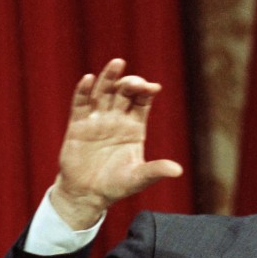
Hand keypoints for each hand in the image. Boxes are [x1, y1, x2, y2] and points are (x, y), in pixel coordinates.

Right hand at [51, 58, 183, 228]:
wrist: (87, 194)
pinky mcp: (78, 125)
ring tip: (117, 63)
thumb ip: (155, 171)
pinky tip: (88, 79)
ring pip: (103, 91)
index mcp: (134, 127)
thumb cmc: (116, 186)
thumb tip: (178, 171)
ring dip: (109, 77)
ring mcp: (97, 119)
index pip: (142, 101)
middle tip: (135, 83)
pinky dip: (84, 91)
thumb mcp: (138, 179)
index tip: (153, 88)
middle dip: (130, 83)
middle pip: (124, 92)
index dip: (147, 91)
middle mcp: (116, 118)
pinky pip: (81, 103)